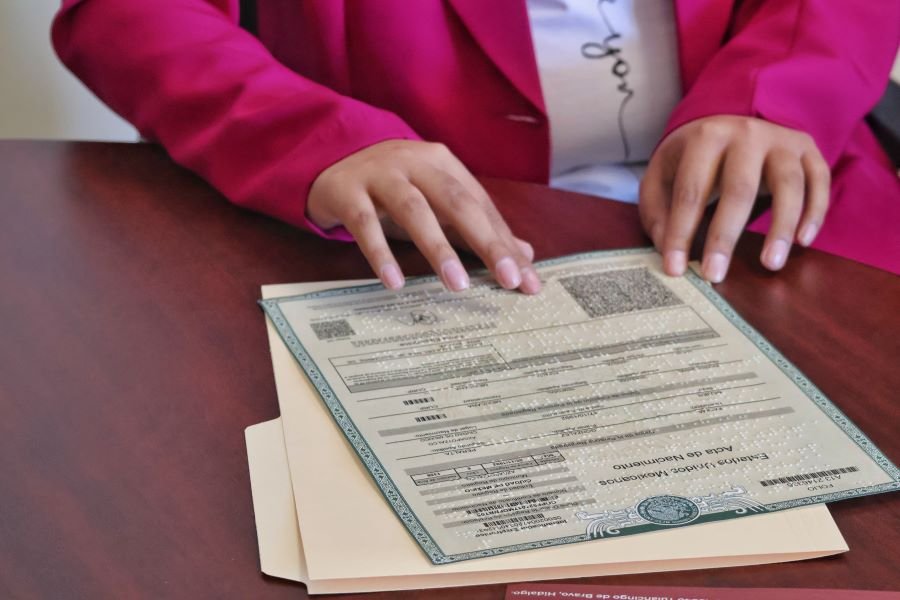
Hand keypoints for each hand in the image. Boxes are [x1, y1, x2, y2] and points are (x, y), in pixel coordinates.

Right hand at [307, 140, 540, 293]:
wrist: (330, 162)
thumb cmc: (393, 189)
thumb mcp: (436, 203)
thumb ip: (478, 227)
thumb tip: (525, 255)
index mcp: (443, 163)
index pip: (481, 206)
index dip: (505, 242)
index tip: (525, 279)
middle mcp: (415, 162)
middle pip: (457, 202)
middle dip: (486, 242)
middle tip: (507, 279)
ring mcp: (380, 174)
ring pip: (413, 209)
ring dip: (437, 247)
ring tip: (457, 284)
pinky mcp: (347, 191)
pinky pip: (365, 224)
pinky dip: (380, 253)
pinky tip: (394, 282)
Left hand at [639, 116, 829, 281]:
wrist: (731, 123)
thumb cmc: (692, 160)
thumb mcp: (662, 176)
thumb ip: (658, 212)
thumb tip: (668, 252)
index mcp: (704, 138)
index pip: (690, 190)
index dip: (681, 231)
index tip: (675, 269)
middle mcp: (746, 134)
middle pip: (739, 189)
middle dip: (724, 237)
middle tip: (714, 275)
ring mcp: (781, 140)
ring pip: (789, 185)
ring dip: (781, 228)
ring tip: (770, 264)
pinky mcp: (807, 149)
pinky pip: (819, 181)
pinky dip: (815, 212)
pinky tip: (803, 241)